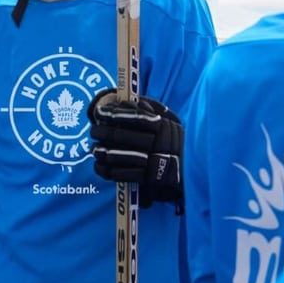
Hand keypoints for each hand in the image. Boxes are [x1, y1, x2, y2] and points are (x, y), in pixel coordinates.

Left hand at [88, 88, 183, 207]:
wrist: (190, 168)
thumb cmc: (173, 139)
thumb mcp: (168, 120)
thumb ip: (149, 109)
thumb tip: (126, 102)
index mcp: (161, 126)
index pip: (133, 118)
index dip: (114, 114)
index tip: (100, 112)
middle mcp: (157, 143)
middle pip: (121, 136)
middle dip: (102, 132)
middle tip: (93, 131)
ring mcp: (152, 162)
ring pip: (118, 156)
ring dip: (102, 152)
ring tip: (95, 149)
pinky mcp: (148, 179)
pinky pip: (121, 174)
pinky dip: (106, 170)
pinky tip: (99, 165)